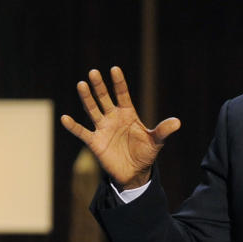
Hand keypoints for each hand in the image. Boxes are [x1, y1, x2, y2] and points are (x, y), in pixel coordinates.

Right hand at [61, 66, 180, 189]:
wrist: (134, 173)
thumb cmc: (145, 153)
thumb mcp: (156, 142)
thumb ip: (163, 131)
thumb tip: (178, 122)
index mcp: (128, 114)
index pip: (122, 94)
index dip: (119, 82)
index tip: (114, 69)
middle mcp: (113, 118)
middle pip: (104, 98)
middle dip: (99, 86)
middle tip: (93, 72)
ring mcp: (103, 128)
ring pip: (92, 110)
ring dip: (87, 98)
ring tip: (81, 84)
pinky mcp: (95, 142)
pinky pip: (82, 132)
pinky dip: (73, 126)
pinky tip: (65, 118)